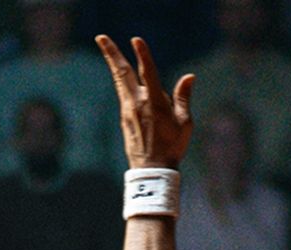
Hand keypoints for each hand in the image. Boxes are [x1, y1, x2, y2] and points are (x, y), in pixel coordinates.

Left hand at [96, 34, 193, 170]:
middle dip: (112, 54)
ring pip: (119, 80)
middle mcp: (138, 104)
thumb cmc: (172, 147)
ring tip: (104, 44)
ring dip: (112, 61)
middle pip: (123, 73)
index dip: (142, 56)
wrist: (151, 171)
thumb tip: (189, 76)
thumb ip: (183, 97)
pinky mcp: (124, 117)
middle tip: (101, 37)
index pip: (148, 74)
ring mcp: (128, 111)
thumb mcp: (184, 123)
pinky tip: (118, 69)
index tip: (136, 40)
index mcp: (154, 103)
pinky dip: (120, 77)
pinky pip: (122, 92)